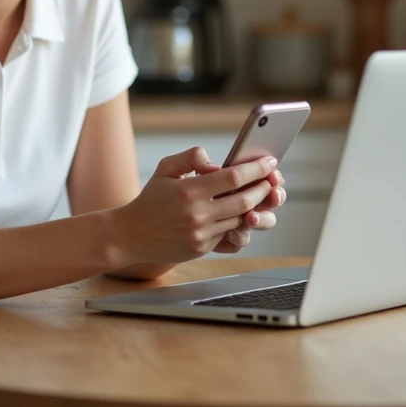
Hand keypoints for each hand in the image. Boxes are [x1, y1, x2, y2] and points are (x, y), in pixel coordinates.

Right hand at [111, 147, 276, 265]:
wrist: (131, 234)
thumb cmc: (151, 199)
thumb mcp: (166, 169)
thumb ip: (192, 157)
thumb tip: (217, 164)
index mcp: (189, 190)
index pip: (233, 177)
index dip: (256, 169)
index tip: (270, 161)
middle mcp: (197, 213)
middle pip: (244, 201)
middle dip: (264, 189)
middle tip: (273, 180)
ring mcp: (200, 234)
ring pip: (240, 220)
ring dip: (255, 208)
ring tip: (262, 196)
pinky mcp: (201, 248)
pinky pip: (229, 235)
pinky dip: (239, 224)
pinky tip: (242, 214)